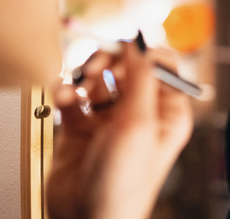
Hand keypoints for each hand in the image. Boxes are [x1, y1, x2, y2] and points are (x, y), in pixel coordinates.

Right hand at [46, 42, 192, 218]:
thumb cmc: (123, 186)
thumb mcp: (139, 124)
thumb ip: (140, 78)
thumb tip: (139, 43)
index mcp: (166, 111)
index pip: (160, 63)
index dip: (140, 52)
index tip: (122, 49)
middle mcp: (140, 112)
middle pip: (125, 65)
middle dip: (107, 61)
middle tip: (94, 70)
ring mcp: (109, 119)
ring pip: (96, 77)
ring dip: (83, 75)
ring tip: (77, 88)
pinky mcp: (81, 127)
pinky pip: (73, 95)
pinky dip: (65, 91)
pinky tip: (63, 99)